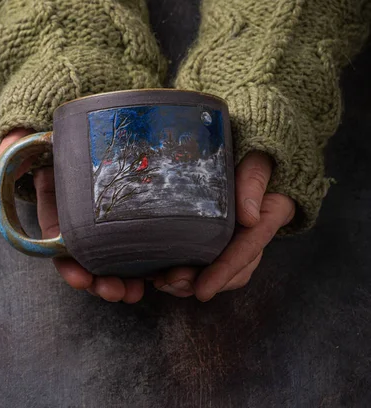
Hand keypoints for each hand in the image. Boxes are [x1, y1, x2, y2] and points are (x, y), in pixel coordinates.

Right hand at [0, 129, 145, 303]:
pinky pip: (141, 236)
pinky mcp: (133, 208)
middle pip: (92, 258)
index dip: (70, 267)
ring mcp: (108, 216)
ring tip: (138, 290)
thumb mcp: (27, 143)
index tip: (82, 282)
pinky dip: (149, 255)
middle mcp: (82, 220)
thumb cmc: (51, 135)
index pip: (60, 248)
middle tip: (118, 292)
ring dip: (127, 276)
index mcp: (57, 212)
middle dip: (102, 281)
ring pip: (117, 253)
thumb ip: (9, 157)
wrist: (82, 116)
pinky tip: (161, 268)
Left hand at [152, 152, 295, 300]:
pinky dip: (188, 270)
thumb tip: (249, 217)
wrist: (250, 143)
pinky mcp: (221, 232)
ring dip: (193, 281)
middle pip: (235, 268)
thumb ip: (254, 181)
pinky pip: (209, 259)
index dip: (225, 271)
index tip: (203, 290)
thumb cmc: (254, 147)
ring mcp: (238, 233)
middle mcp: (256, 230)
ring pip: (222, 268)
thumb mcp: (257, 157)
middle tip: (171, 283)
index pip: (249, 248)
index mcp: (270, 213)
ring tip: (163, 282)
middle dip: (204, 280)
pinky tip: (163, 272)